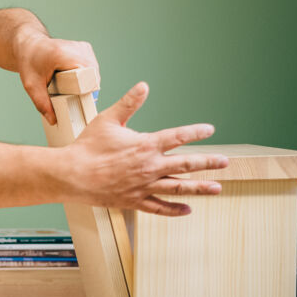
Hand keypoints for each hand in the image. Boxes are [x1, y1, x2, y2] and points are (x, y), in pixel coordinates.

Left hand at [15, 33, 98, 124]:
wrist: (30, 44)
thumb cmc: (29, 62)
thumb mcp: (31, 85)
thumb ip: (41, 103)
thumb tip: (53, 121)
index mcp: (64, 55)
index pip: (87, 79)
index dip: (85, 93)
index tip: (77, 101)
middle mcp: (77, 49)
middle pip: (92, 77)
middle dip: (84, 91)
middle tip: (68, 94)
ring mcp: (84, 47)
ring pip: (94, 73)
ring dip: (86, 84)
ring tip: (68, 85)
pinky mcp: (86, 48)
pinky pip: (93, 68)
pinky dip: (86, 76)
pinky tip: (73, 79)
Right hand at [65, 82, 227, 215]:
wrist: (71, 174)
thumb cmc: (87, 147)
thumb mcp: (108, 119)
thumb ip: (128, 103)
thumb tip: (143, 86)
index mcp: (145, 145)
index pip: (178, 136)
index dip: (196, 132)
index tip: (209, 130)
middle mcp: (150, 167)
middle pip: (187, 164)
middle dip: (208, 162)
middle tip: (224, 162)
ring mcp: (144, 186)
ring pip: (179, 188)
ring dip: (200, 188)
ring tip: (217, 188)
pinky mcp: (134, 201)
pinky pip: (159, 207)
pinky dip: (174, 209)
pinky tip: (187, 209)